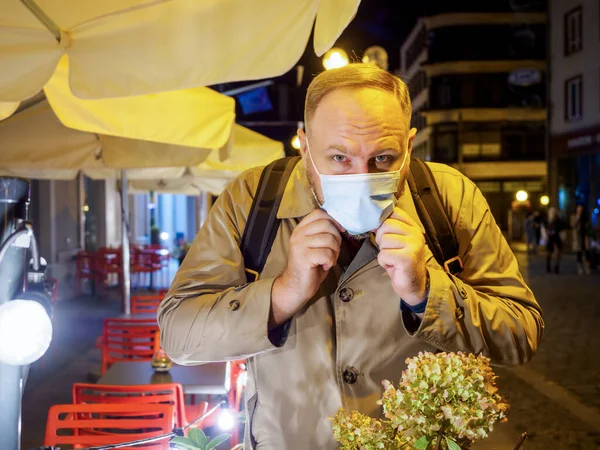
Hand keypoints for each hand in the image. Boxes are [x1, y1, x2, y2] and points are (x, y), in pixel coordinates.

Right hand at [270, 209, 341, 326]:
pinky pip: (327, 254)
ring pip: (329, 239)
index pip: (320, 213)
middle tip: (333, 251)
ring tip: (328, 260)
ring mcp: (300, 245)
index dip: (334, 221)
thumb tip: (341, 226)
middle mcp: (298, 234)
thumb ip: (323, 233)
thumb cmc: (310, 266)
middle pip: (327, 225)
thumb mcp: (315, 245)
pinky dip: (331, 261)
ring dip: (334, 252)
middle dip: (336, 239)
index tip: (339, 232)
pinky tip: (324, 266)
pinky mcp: (304, 257)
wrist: (296, 286)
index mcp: (301, 229)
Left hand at [375, 207, 426, 305]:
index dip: (382, 221)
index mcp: (413, 226)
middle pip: (386, 225)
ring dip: (383, 252)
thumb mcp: (396, 241)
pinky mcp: (407, 258)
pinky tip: (392, 265)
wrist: (413, 284)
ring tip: (392, 258)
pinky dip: (383, 262)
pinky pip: (384, 254)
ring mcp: (413, 245)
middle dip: (381, 238)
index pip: (393, 212)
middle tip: (388, 249)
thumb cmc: (401, 261)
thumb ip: (388, 228)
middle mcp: (416, 233)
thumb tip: (370, 218)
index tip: (383, 233)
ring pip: (384, 240)